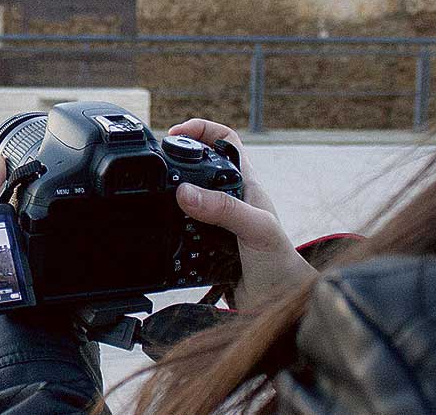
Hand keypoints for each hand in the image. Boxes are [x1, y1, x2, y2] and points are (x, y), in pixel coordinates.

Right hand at [169, 118, 312, 309]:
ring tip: (153, 194)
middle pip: (201, 165)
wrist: (281, 306)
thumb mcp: (256, 229)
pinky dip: (168, 227)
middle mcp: (232, 200)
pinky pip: (181, 230)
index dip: (201, 130)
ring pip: (189, 197)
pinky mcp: (207, 247)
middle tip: (157, 162)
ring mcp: (219, 223)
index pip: (225, 140)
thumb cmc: (281, 264)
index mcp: (246, 185)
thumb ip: (224, 209)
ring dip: (171, 195)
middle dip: (178, 159)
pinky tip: (160, 231)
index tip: (175, 133)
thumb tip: (186, 192)